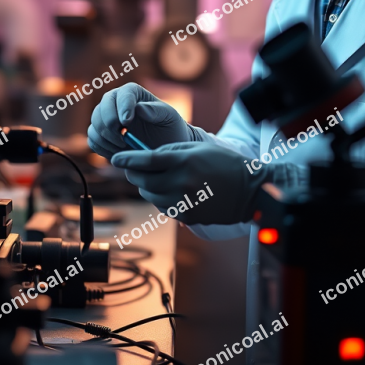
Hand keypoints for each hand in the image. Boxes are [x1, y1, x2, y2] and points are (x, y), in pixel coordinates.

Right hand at [87, 82, 195, 158]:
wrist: (164, 147)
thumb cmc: (169, 128)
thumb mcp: (169, 118)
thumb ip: (156, 111)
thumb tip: (139, 108)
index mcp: (133, 93)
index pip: (123, 93)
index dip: (122, 106)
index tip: (127, 122)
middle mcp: (116, 102)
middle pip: (102, 107)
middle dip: (109, 124)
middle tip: (123, 139)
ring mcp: (106, 119)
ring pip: (95, 124)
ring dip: (106, 138)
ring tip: (124, 147)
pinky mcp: (101, 135)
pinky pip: (93, 140)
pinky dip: (102, 147)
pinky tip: (117, 152)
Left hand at [111, 141, 268, 224]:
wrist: (249, 191)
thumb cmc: (224, 163)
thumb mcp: (198, 148)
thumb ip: (171, 152)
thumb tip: (146, 157)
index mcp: (183, 162)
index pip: (145, 161)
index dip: (127, 159)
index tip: (115, 158)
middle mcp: (180, 183)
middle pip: (143, 180)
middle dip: (134, 173)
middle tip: (133, 167)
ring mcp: (183, 202)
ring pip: (150, 195)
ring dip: (147, 186)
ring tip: (156, 178)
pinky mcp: (186, 216)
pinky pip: (163, 207)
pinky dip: (161, 198)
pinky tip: (171, 190)